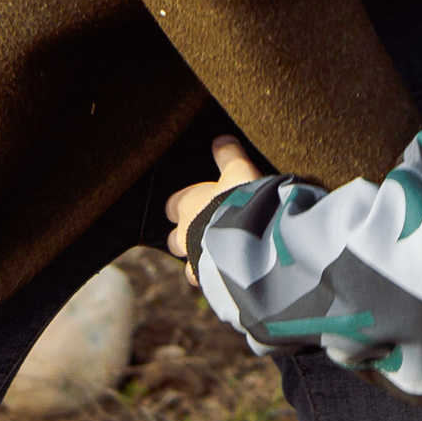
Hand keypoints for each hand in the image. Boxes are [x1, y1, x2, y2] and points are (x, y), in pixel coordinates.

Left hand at [165, 132, 263, 266]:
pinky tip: (225, 276)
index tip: (193, 204)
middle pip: (174, 238)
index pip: (173, 205)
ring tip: (216, 259)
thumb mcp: (239, 170)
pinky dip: (212, 278)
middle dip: (186, 237)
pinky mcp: (207, 279)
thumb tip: (221, 139)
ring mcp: (193, 259)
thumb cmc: (240, 200)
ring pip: (187, 264)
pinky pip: (204, 281)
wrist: (248, 239)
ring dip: (198, 261)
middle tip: (205, 233)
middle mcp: (184, 233)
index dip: (181, 205)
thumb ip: (229, 155)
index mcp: (188, 204)